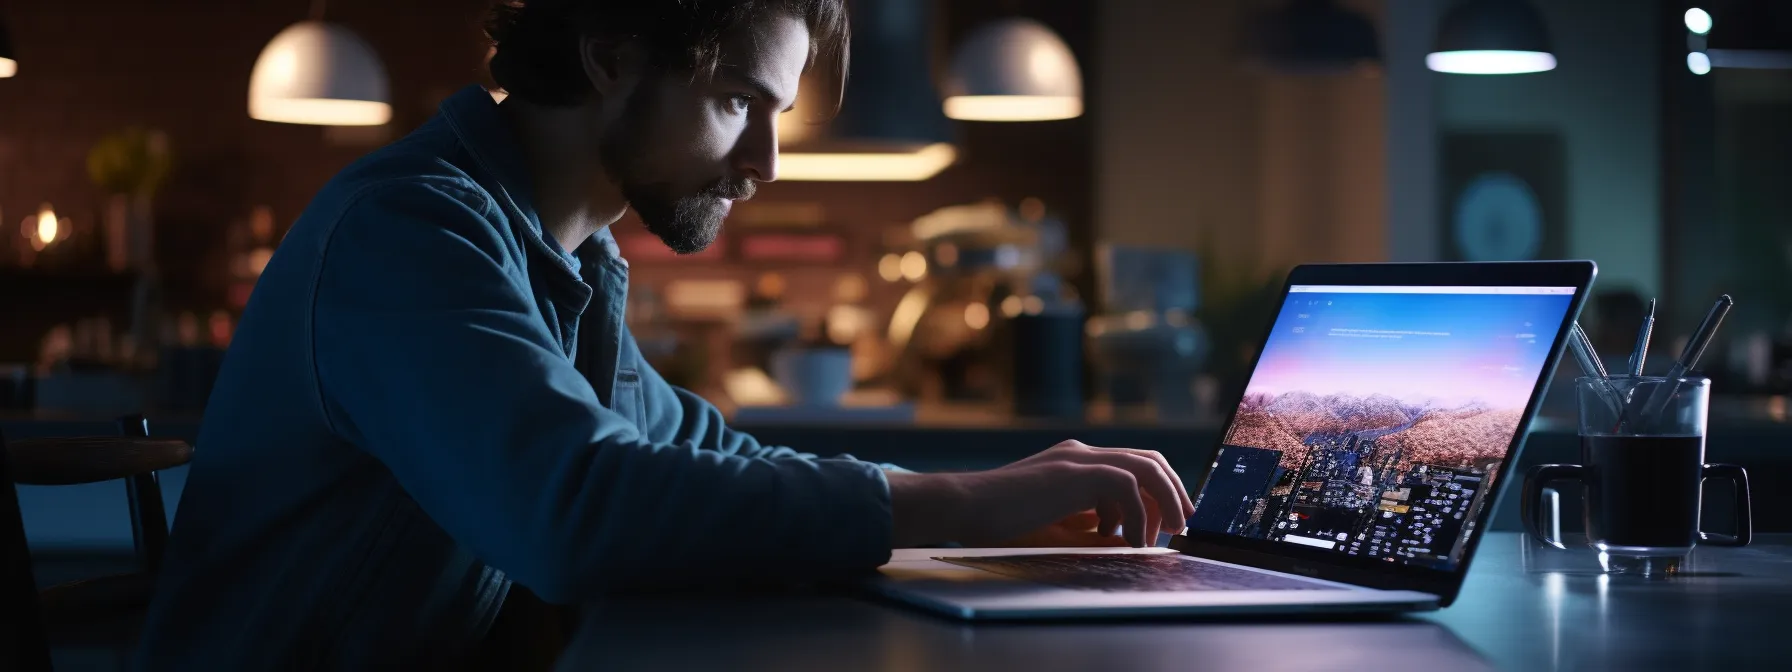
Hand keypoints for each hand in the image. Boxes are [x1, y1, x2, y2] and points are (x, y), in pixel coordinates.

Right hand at [889, 441, 1194, 547]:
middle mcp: (1081, 453)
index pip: (1134, 465)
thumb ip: (1088, 527)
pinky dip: (1137, 516)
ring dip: (1165, 500)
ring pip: (1145, 466)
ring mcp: (1077, 458)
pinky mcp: (1072, 471)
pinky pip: (1126, 486)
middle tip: (1181, 525)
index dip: (1159, 491)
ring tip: (1166, 533)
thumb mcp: (1054, 526)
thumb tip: (1124, 539)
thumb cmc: (998, 521)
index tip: (1168, 521)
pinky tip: (1130, 542)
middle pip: (1149, 458)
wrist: (963, 507)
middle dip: (1174, 491)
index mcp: (1075, 463)